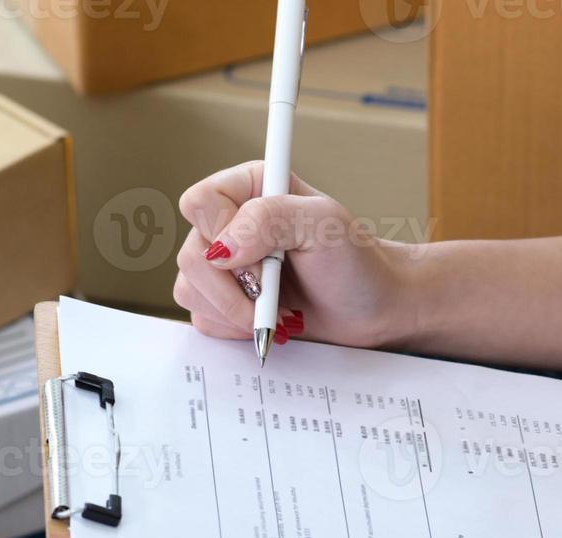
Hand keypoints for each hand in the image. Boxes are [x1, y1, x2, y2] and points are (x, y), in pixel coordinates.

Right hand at [175, 161, 411, 349]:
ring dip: (235, 310)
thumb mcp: (323, 224)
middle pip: (192, 255)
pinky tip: (267, 320)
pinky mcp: (223, 301)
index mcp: (248, 188)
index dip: (223, 236)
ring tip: (278, 310)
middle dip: (233, 287)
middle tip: (274, 296)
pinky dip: (233, 326)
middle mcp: (230, 223)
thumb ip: (270, 218)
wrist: (371, 308)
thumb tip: (223, 247)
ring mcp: (224, 265)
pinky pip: (202, 316)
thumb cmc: (355, 262)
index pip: (200, 203)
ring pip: (190, 288)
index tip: (262, 260)